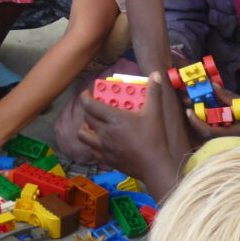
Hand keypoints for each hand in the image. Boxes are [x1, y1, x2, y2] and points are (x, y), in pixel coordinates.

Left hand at [79, 72, 188, 198]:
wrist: (155, 167)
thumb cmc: (154, 138)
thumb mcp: (155, 113)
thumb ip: (154, 92)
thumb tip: (156, 74)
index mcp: (113, 119)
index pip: (90, 105)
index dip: (85, 97)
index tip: (87, 93)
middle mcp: (104, 132)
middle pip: (86, 117)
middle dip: (88, 109)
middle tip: (94, 106)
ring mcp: (103, 147)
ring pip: (83, 135)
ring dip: (85, 127)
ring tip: (93, 124)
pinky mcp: (106, 159)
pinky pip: (91, 149)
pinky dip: (92, 143)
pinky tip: (100, 141)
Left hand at [184, 83, 239, 140]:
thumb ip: (228, 96)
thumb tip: (212, 85)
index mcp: (231, 134)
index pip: (208, 131)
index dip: (196, 121)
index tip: (189, 110)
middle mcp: (226, 140)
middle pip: (204, 131)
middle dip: (194, 116)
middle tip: (187, 100)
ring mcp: (225, 139)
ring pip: (206, 130)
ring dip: (198, 116)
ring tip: (193, 101)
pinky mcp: (225, 137)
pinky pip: (211, 129)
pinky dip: (205, 119)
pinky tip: (204, 108)